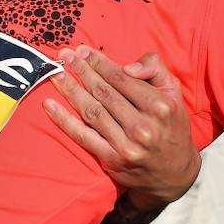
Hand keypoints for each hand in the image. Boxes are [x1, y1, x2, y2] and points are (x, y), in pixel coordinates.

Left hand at [45, 47, 200, 209]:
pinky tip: (49, 105)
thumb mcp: (174, 94)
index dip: (99, 63)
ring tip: (56, 73)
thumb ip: (156, 70)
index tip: (83, 50)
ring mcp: (126, 145)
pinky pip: (83, 136)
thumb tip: (128, 66)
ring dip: (70, 89)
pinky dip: (64, 120)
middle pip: (103, 92)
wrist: (174, 173)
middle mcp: (143, 126)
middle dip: (82, 71)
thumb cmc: (170, 126)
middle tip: (65, 54)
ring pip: (91, 111)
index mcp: (159, 107)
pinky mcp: (112, 159)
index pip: (121, 78)